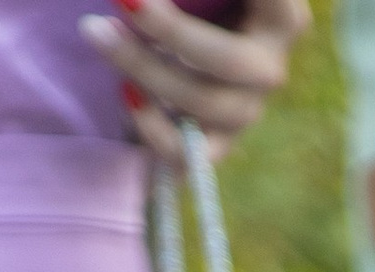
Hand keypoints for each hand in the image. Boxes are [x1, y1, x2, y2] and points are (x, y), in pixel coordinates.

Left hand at [79, 0, 303, 165]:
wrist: (173, 50)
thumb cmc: (189, 3)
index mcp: (279, 16)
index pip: (279, 3)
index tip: (157, 1)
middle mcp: (270, 66)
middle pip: (230, 61)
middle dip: (171, 31)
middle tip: (122, 0)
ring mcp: (245, 110)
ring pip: (204, 102)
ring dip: (143, 67)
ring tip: (95, 31)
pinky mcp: (216, 145)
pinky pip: (189, 154)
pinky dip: (153, 128)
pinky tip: (125, 93)